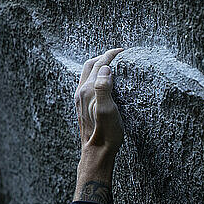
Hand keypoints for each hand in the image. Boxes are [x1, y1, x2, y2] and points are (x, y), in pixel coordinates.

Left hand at [73, 48, 124, 203]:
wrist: (97, 152)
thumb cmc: (106, 133)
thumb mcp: (108, 110)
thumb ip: (104, 88)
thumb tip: (106, 68)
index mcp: (88, 90)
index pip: (100, 65)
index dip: (111, 55)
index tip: (122, 51)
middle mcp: (81, 92)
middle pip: (91, 66)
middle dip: (104, 58)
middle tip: (118, 55)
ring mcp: (80, 100)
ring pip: (88, 74)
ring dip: (99, 66)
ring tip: (112, 65)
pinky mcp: (83, 106)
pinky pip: (88, 83)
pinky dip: (97, 76)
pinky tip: (105, 83)